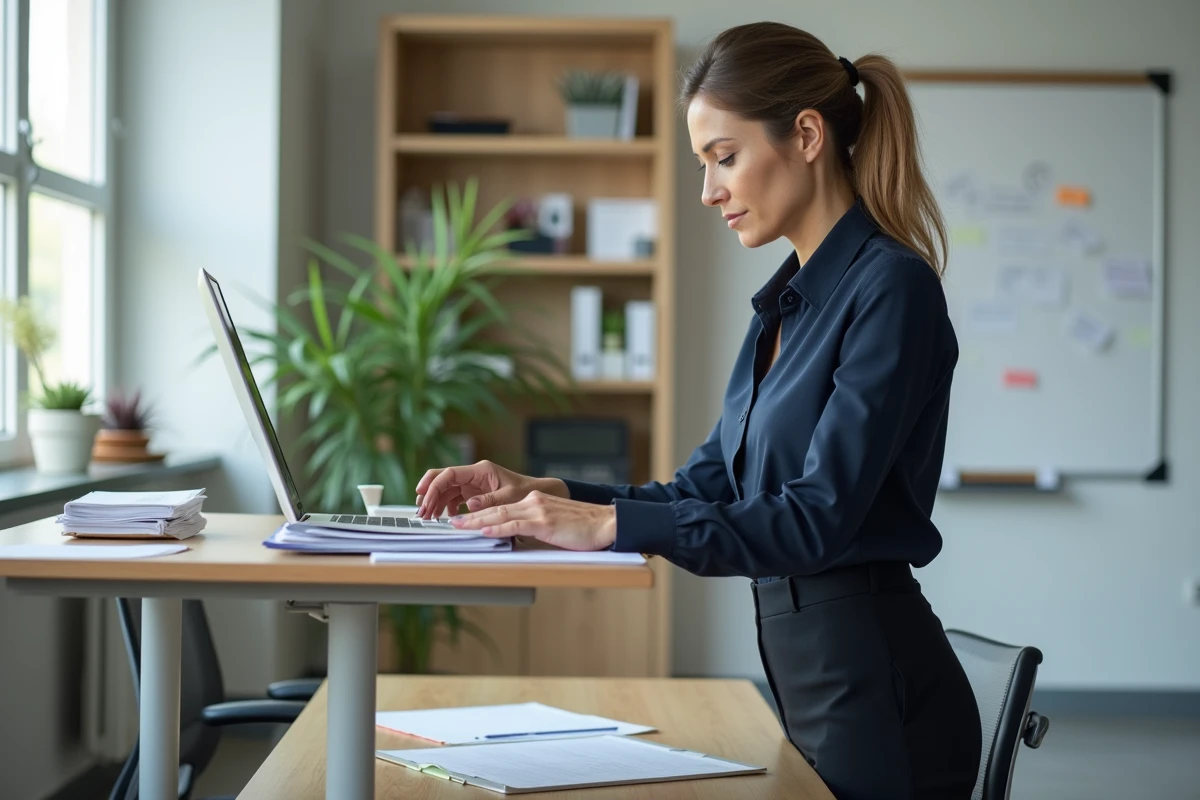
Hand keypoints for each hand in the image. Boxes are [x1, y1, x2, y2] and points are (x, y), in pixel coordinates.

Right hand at [414, 460, 566, 518]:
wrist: (535, 494)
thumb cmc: (525, 492)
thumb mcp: (510, 496)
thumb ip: (490, 500)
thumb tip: (469, 505)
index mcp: (480, 470)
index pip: (450, 474)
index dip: (433, 483)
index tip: (423, 496)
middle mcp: (473, 475)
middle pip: (443, 480)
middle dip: (429, 493)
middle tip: (421, 511)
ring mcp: (472, 484)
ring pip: (446, 490)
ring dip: (435, 503)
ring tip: (429, 517)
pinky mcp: (473, 493)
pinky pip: (454, 498)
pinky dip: (447, 507)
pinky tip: (447, 518)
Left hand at [448, 491, 616, 550]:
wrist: (605, 523)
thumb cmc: (584, 528)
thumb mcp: (554, 525)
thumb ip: (535, 528)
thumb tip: (518, 539)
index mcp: (535, 501)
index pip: (502, 508)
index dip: (481, 513)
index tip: (464, 520)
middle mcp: (533, 501)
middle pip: (496, 509)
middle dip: (471, 517)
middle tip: (452, 522)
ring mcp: (538, 510)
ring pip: (501, 515)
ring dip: (477, 521)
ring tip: (459, 526)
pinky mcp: (544, 521)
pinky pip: (516, 525)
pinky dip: (498, 528)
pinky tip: (485, 530)